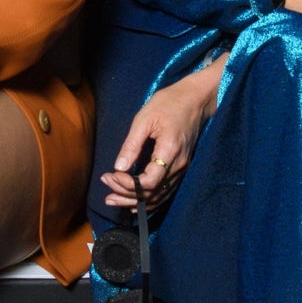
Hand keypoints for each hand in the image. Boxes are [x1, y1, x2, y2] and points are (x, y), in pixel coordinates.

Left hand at [102, 60, 223, 211]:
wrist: (196, 99)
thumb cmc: (169, 103)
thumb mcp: (145, 118)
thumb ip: (132, 144)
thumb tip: (119, 167)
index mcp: (169, 151)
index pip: (148, 182)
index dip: (127, 184)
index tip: (110, 174)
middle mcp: (179, 165)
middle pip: (151, 194)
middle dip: (125, 194)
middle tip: (105, 187)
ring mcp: (182, 168)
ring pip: (158, 197)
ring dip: (134, 201)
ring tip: (112, 199)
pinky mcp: (182, 168)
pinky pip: (165, 192)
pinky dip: (149, 200)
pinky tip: (134, 203)